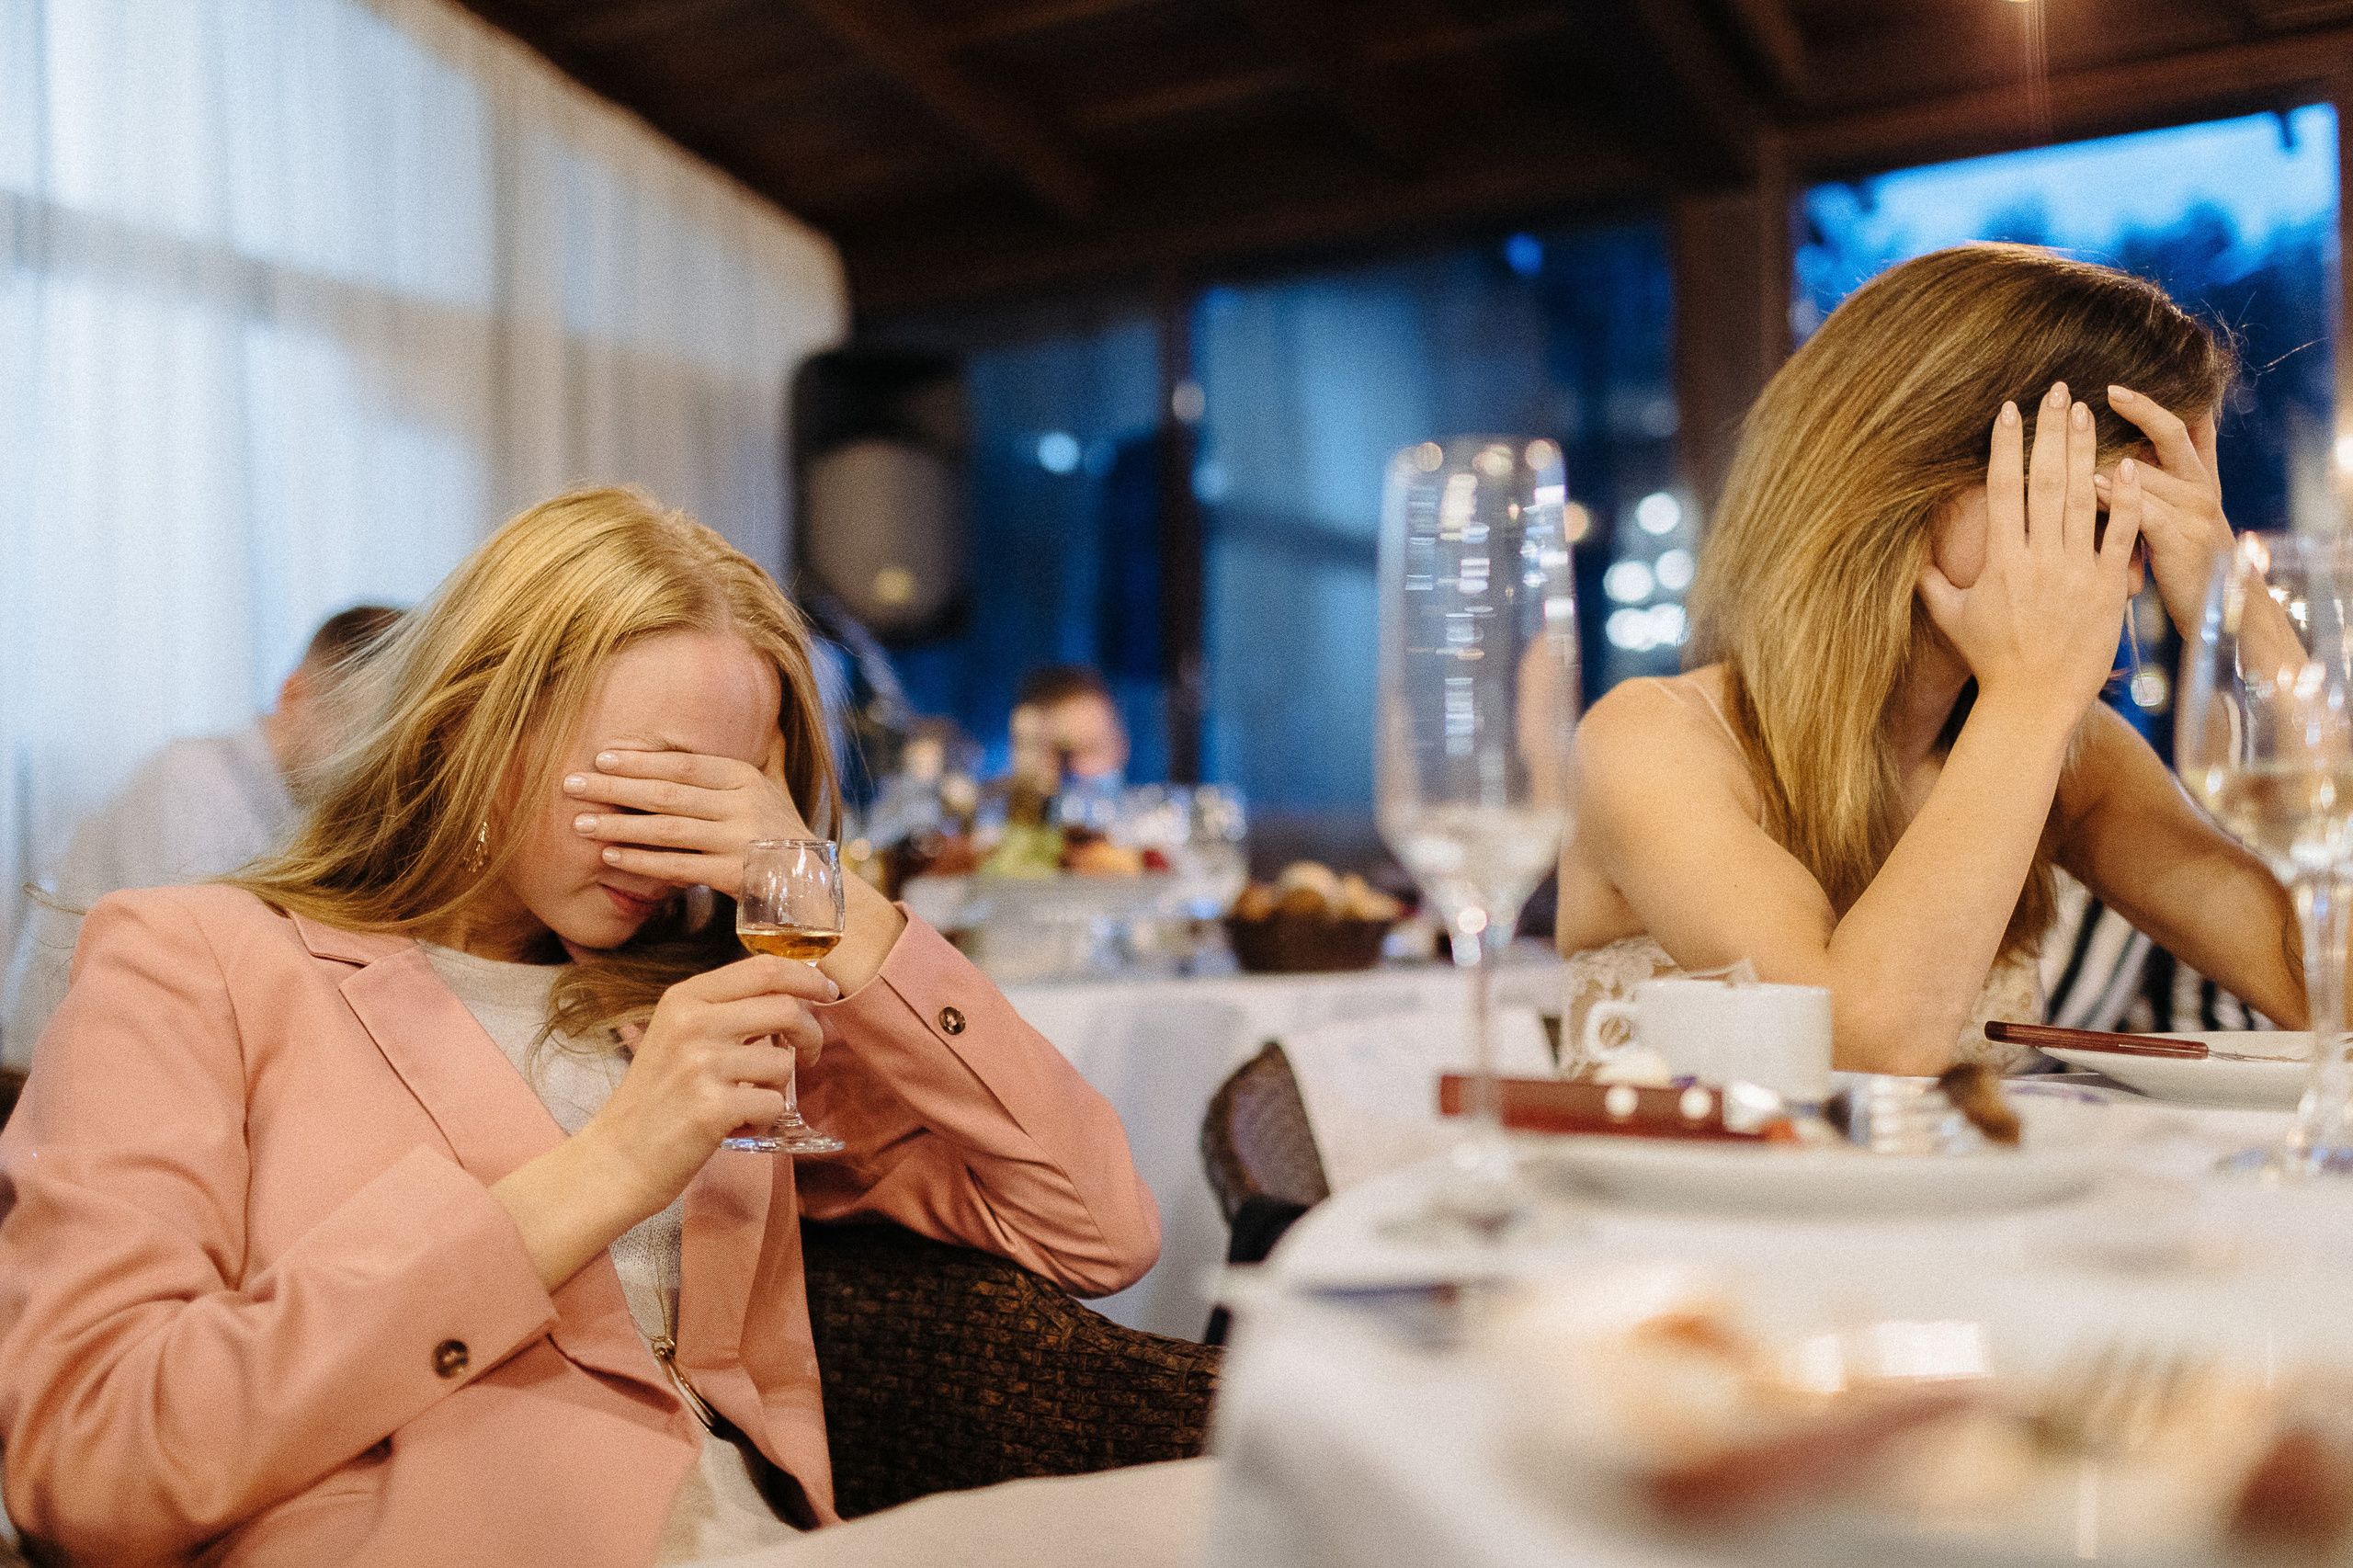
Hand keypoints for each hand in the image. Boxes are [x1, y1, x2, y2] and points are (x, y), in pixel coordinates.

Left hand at [565, 735, 808, 898]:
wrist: (817, 890)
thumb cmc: (786, 836)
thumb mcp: (779, 790)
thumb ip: (769, 755)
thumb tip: (770, 718)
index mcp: (746, 778)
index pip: (684, 764)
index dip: (640, 759)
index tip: (600, 756)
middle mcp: (744, 805)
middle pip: (668, 792)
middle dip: (614, 787)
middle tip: (570, 783)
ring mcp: (740, 841)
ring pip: (668, 829)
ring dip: (619, 824)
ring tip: (580, 822)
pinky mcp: (735, 876)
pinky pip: (679, 866)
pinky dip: (642, 861)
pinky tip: (611, 856)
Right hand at [575, 956, 833, 1217]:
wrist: (616, 1158)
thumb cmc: (656, 1098)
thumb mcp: (677, 1034)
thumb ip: (725, 1010)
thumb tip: (794, 994)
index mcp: (685, 998)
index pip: (764, 968)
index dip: (806, 978)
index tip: (825, 993)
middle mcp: (692, 1023)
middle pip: (785, 1007)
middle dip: (810, 1032)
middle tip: (808, 1054)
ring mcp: (702, 1065)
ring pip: (784, 1061)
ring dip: (778, 1086)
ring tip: (747, 1100)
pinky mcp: (712, 1108)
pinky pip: (774, 1104)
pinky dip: (765, 1119)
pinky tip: (738, 1125)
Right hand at [1919, 382, 2142, 715]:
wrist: (2034, 701)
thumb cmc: (1990, 660)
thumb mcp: (1950, 617)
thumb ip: (1930, 582)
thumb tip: (1909, 555)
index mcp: (2000, 561)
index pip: (2003, 489)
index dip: (2007, 446)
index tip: (2011, 410)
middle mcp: (2039, 559)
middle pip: (2046, 482)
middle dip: (2051, 433)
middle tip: (2058, 392)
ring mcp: (2077, 572)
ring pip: (2083, 498)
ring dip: (2085, 452)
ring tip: (2087, 413)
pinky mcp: (2108, 588)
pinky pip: (2121, 536)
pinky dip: (2126, 500)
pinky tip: (2129, 465)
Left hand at [2091, 386, 2232, 638]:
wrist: (2217, 612)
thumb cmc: (2187, 564)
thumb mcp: (2180, 521)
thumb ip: (2159, 488)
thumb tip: (2126, 457)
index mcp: (2200, 478)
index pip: (2185, 427)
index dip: (2153, 405)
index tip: (2115, 386)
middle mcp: (2202, 487)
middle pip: (2171, 433)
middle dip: (2138, 409)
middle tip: (2096, 391)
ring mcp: (2195, 512)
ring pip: (2147, 471)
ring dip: (2105, 453)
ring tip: (2068, 433)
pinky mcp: (2181, 541)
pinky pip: (2142, 511)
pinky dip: (2113, 496)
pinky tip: (2085, 485)